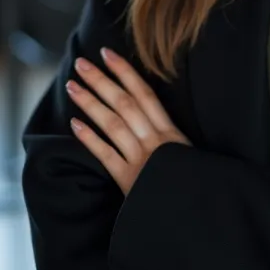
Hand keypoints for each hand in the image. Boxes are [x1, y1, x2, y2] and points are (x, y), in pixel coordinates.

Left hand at [66, 47, 191, 195]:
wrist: (198, 216)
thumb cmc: (198, 185)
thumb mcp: (193, 157)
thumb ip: (176, 141)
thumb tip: (161, 122)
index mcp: (172, 133)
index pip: (145, 94)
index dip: (125, 72)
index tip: (107, 54)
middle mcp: (156, 141)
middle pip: (124, 104)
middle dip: (101, 81)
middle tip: (81, 63)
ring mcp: (141, 160)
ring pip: (113, 124)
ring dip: (91, 103)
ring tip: (72, 86)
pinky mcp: (128, 181)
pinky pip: (106, 155)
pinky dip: (90, 139)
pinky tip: (75, 124)